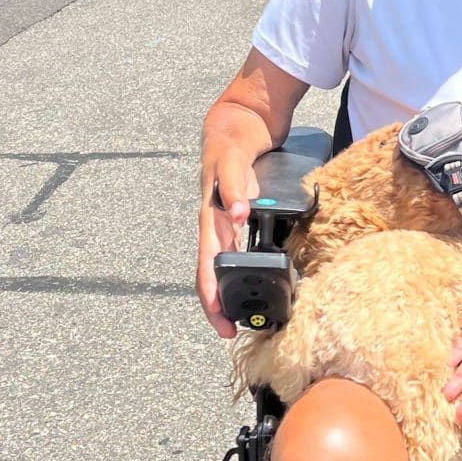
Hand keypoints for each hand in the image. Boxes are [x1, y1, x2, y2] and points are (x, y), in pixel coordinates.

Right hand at [196, 153, 259, 338]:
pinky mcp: (236, 219)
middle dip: (218, 305)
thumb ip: (234, 188)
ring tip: (241, 316)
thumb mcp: (231, 163)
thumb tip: (238, 215)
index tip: (221, 322)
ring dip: (228, 291)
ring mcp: (225, 225)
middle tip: (231, 332)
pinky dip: (243, 269)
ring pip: (222, 267)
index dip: (211, 298)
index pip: (206, 268)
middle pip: (211, 275)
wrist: (234, 128)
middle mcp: (215, 227)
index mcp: (210, 220)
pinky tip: (255, 281)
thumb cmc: (228, 147)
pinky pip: (236, 251)